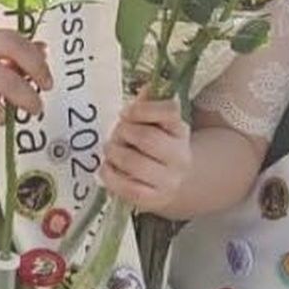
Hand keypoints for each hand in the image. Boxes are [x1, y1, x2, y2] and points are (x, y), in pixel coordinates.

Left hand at [102, 94, 195, 217]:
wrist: (176, 183)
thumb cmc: (159, 147)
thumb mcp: (159, 125)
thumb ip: (149, 105)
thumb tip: (145, 87)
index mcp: (180, 131)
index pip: (169, 112)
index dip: (143, 109)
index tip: (126, 112)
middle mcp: (179, 156)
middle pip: (147, 137)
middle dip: (124, 133)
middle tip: (117, 134)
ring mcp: (168, 180)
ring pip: (134, 162)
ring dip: (114, 153)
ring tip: (112, 151)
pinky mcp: (153, 200)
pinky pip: (126, 187)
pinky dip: (110, 175)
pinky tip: (107, 168)